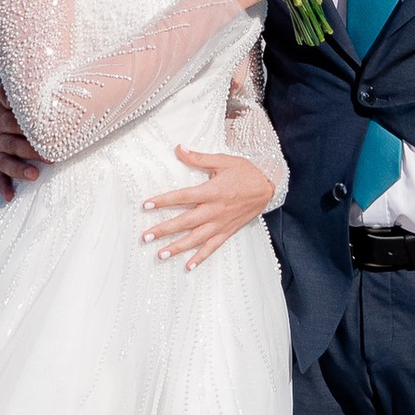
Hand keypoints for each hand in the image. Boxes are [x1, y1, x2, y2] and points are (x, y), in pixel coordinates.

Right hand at [0, 85, 44, 200]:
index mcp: (2, 109)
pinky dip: (3, 186)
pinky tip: (10, 196)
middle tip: (51, 154)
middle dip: (31, 147)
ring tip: (35, 175)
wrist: (2, 107)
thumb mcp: (20, 86)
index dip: (20, 114)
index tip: (33, 117)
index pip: (11, 112)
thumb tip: (50, 74)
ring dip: (19, 168)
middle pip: (12, 138)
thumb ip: (30, 82)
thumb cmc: (22, 97)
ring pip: (5, 159)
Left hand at [143, 144, 277, 267]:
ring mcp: (221, 223)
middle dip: (164, 230)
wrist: (268, 187)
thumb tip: (179, 148)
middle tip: (146, 236)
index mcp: (211, 192)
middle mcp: (214, 210)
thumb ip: (199, 158)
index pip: (182, 197)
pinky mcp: (227, 231)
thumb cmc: (246, 172)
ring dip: (177, 247)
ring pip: (196, 238)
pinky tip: (188, 266)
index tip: (147, 205)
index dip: (164, 201)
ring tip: (161, 255)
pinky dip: (201, 257)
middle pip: (185, 222)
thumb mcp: (223, 161)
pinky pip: (212, 247)